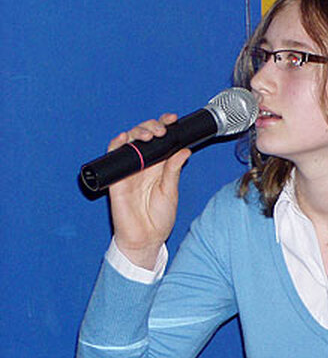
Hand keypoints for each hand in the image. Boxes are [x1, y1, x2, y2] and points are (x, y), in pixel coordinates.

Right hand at [107, 114, 190, 268]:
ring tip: (149, 134)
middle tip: (162, 130)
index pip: (161, 140)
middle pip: (143, 136)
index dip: (165, 127)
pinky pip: (113, 156)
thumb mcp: (171, 192)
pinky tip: (123, 138)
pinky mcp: (117, 178)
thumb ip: (173, 171)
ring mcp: (129, 170)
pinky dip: (116, 145)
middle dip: (152, 126)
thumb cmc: (159, 218)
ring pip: (128, 142)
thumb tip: (183, 150)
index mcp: (159, 166)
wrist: (145, 238)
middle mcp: (143, 165)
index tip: (173, 120)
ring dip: (137, 132)